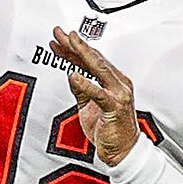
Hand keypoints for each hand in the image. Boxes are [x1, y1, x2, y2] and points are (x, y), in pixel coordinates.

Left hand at [48, 27, 141, 165]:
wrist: (122, 151)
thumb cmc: (109, 128)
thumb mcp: (88, 105)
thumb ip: (81, 90)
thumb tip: (70, 74)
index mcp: (113, 82)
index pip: (92, 60)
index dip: (74, 49)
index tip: (60, 39)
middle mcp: (118, 84)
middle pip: (94, 59)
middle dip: (76, 44)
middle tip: (60, 32)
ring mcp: (119, 94)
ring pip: (99, 69)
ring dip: (81, 54)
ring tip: (68, 43)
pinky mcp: (115, 108)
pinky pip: (98, 93)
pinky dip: (86, 83)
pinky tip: (73, 75)